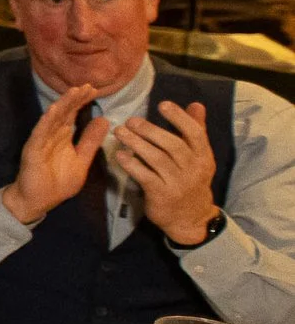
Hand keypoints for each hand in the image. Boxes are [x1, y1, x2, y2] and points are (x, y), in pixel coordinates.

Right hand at [1, 82, 103, 225]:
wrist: (38, 201)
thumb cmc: (58, 183)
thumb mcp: (82, 161)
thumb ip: (91, 142)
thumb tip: (104, 120)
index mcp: (63, 137)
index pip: (73, 114)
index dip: (82, 102)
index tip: (94, 90)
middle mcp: (52, 135)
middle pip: (64, 112)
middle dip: (75, 98)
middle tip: (87, 85)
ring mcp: (41, 141)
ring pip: (53, 119)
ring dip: (62, 105)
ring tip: (73, 91)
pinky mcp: (33, 150)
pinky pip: (40, 133)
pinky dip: (46, 121)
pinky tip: (52, 110)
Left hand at [114, 100, 219, 245]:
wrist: (191, 218)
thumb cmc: (190, 181)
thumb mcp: (198, 158)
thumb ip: (195, 131)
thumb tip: (196, 104)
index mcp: (204, 157)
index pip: (195, 133)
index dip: (179, 118)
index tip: (162, 104)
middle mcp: (194, 169)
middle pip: (173, 145)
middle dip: (150, 130)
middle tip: (131, 120)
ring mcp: (178, 183)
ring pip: (157, 159)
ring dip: (136, 143)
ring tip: (120, 132)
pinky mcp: (162, 195)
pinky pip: (146, 177)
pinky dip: (131, 164)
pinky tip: (119, 155)